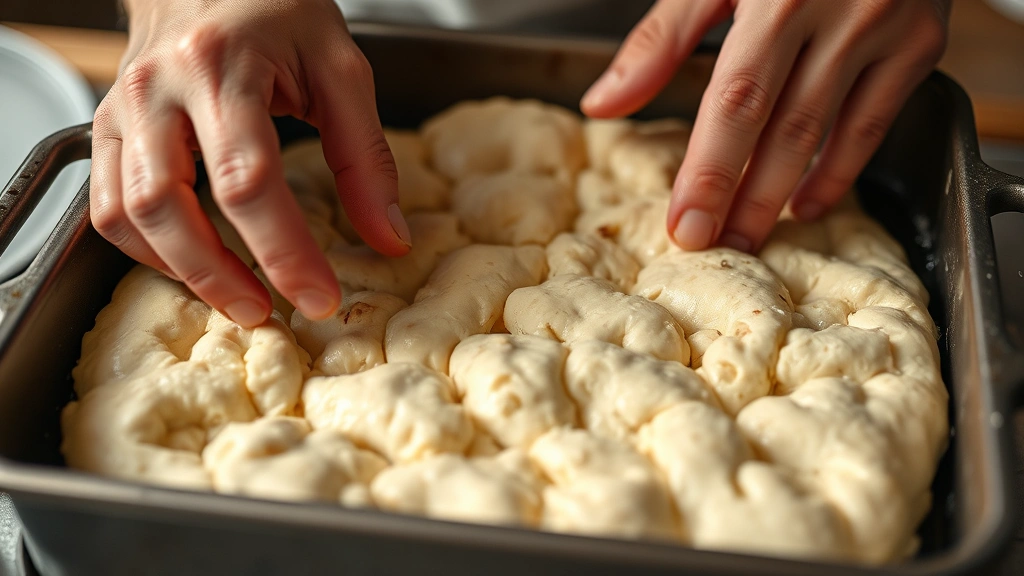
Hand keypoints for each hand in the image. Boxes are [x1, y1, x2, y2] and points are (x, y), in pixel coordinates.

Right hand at [91, 0, 410, 326]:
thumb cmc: (275, 9)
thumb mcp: (340, 67)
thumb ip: (365, 155)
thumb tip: (388, 237)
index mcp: (219, 66)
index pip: (247, 179)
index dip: (284, 250)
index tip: (319, 297)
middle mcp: (156, 89)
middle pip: (166, 205)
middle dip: (218, 275)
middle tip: (270, 312)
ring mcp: (120, 110)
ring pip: (125, 213)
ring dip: (180, 271)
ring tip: (238, 299)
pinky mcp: (106, 128)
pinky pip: (107, 206)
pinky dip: (148, 249)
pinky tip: (194, 263)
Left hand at [581, 0, 949, 251]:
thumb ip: (661, 38)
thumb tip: (603, 104)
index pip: (736, 102)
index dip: (709, 170)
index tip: (685, 225)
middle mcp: (841, 15)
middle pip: (783, 129)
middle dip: (744, 199)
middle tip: (714, 247)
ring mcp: (888, 31)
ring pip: (827, 134)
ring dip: (784, 195)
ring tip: (748, 237)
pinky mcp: (921, 44)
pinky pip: (874, 125)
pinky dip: (839, 171)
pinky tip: (806, 203)